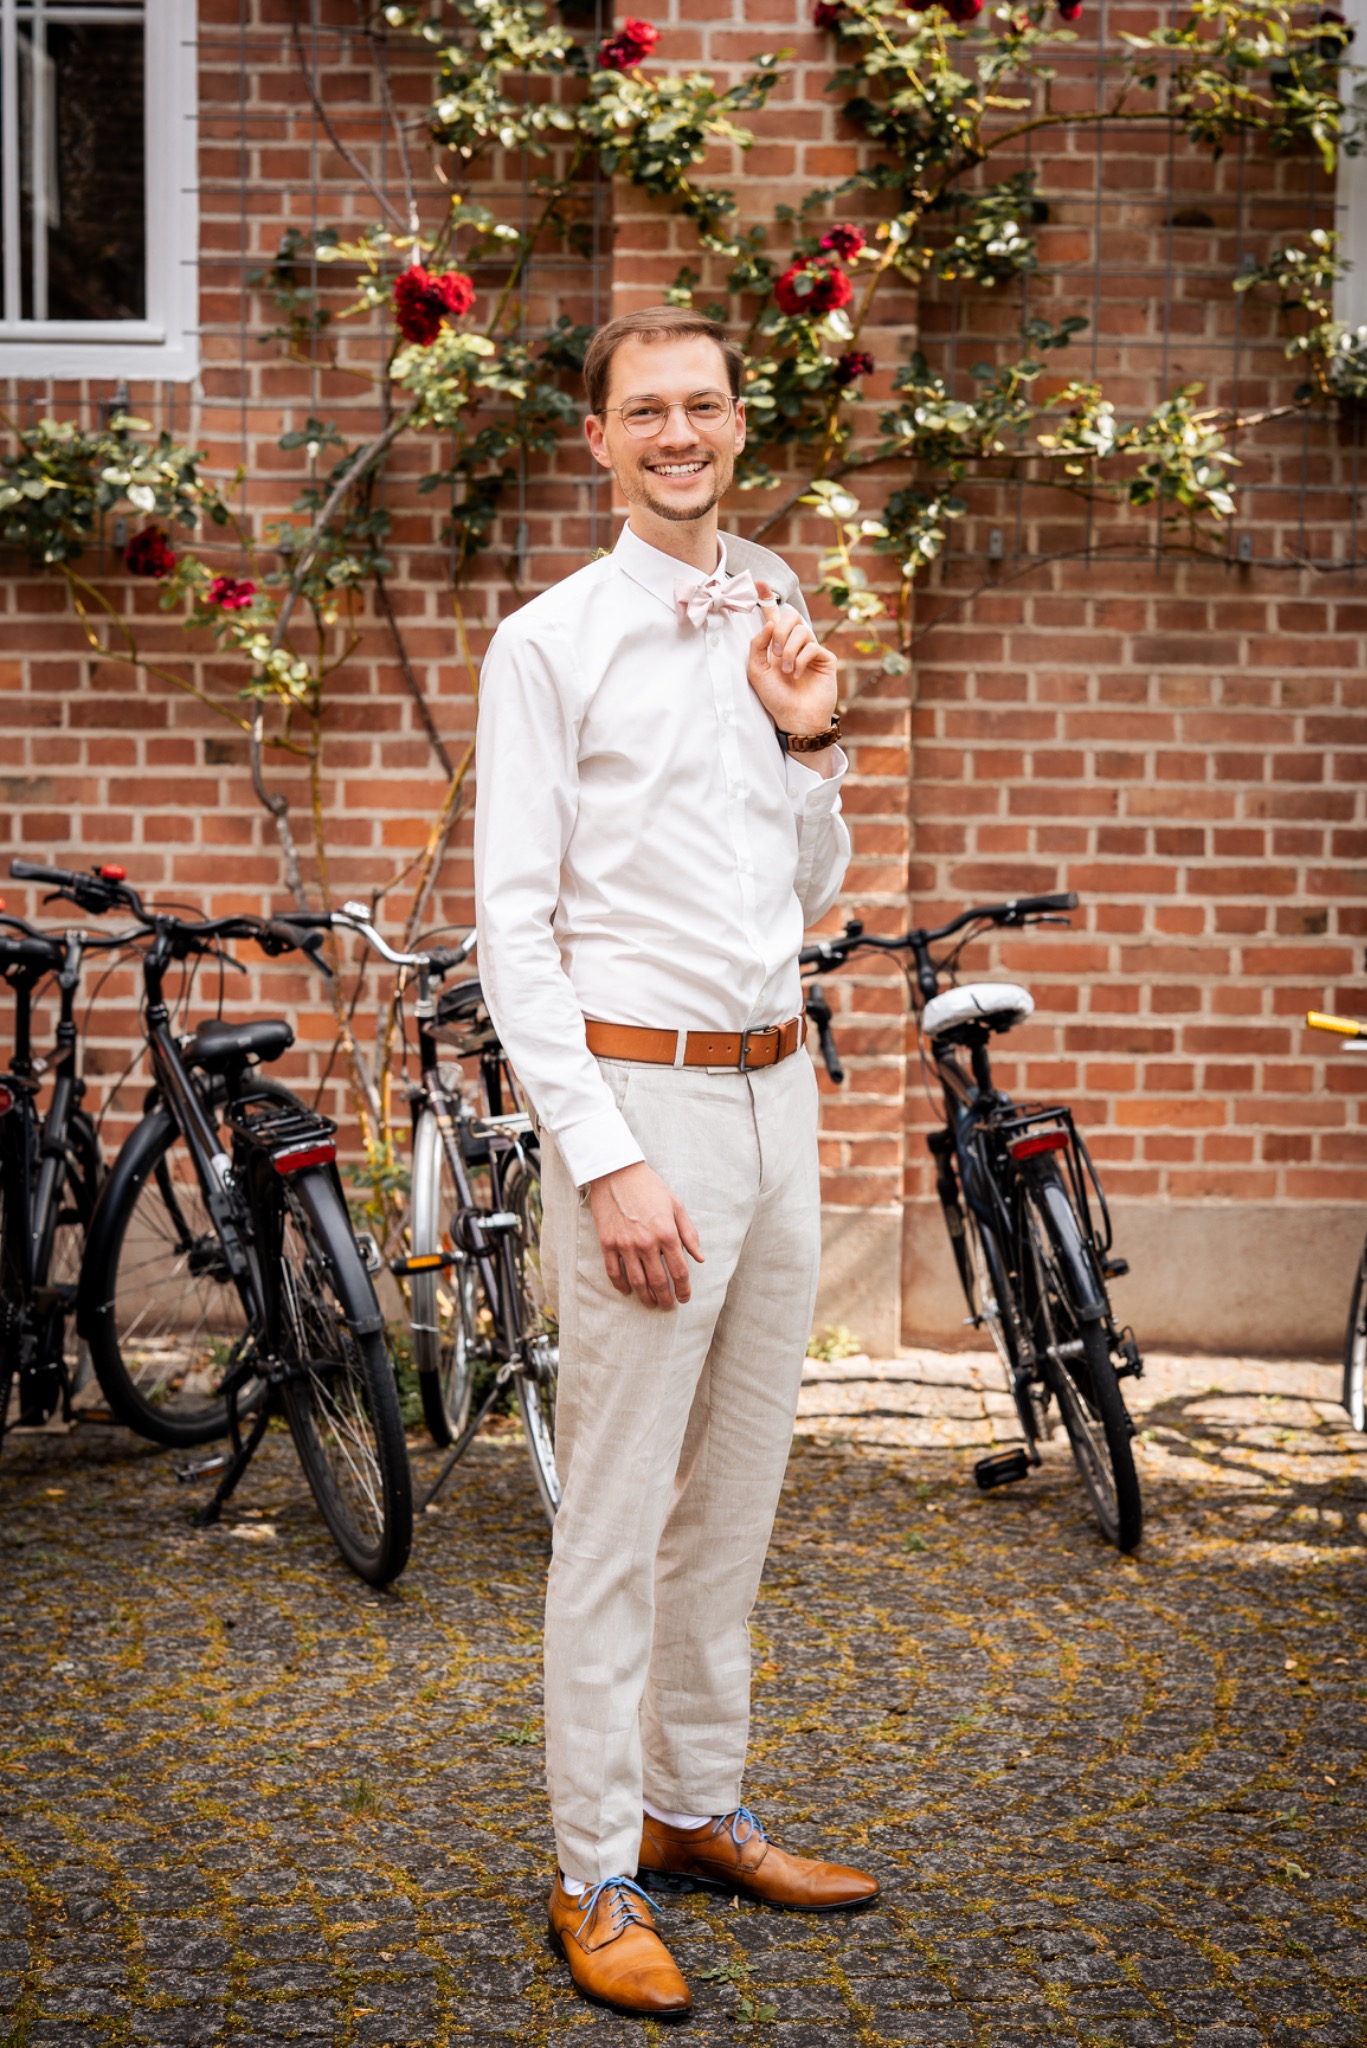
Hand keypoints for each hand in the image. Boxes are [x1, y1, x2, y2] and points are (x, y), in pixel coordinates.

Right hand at [588, 1161, 703, 1310]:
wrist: (616, 1173)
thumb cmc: (649, 1187)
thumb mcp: (676, 1205)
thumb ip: (689, 1233)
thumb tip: (699, 1258)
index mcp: (667, 1233)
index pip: (679, 1271)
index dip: (684, 1289)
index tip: (685, 1297)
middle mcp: (647, 1242)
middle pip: (659, 1281)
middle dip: (666, 1299)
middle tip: (669, 1306)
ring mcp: (625, 1244)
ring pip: (637, 1281)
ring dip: (646, 1297)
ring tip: (652, 1304)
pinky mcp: (607, 1243)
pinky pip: (614, 1272)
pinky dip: (621, 1285)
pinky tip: (628, 1291)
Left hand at [746, 579, 837, 737]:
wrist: (794, 718)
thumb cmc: (775, 698)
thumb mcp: (756, 671)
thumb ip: (758, 645)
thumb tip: (769, 622)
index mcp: (776, 644)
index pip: (772, 617)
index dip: (766, 599)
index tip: (758, 582)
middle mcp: (795, 644)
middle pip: (790, 615)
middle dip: (780, 630)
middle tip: (775, 652)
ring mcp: (812, 650)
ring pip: (802, 630)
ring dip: (789, 650)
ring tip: (786, 671)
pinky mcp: (826, 658)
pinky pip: (812, 646)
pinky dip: (801, 660)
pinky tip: (797, 675)